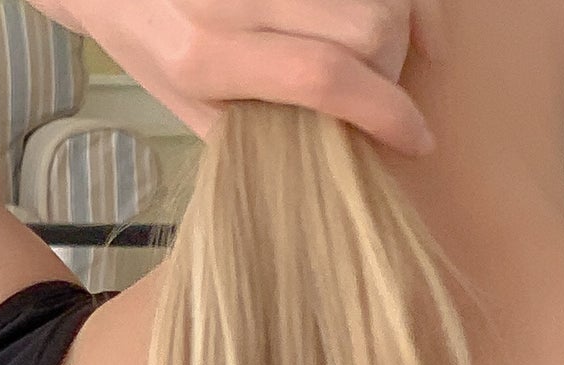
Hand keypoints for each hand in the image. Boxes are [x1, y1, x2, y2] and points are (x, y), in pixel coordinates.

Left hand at [41, 0, 439, 154]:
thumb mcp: (190, 105)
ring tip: (377, 56)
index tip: (417, 141)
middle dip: (392, 68)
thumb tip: (338, 151)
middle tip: (380, 93)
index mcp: (207, 57)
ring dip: (394, 29)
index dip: (385, 111)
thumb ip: (258, 128)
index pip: (321, 77)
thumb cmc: (146, 42)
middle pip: (365, 26)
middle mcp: (233, 1)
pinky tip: (408, 22)